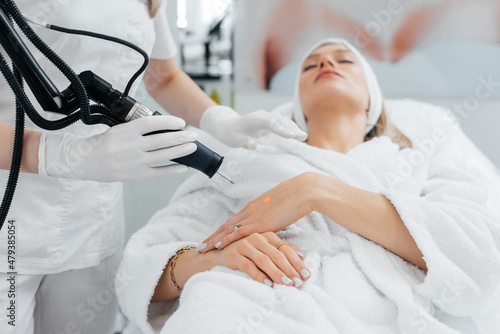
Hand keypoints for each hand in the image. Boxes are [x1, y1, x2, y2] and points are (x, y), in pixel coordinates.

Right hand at [39, 115, 198, 181]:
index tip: (180, 122)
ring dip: (181, 151)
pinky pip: (158, 172)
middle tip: (194, 135)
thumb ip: (137, 130)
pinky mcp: (135, 175)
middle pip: (162, 140)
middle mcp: (130, 146)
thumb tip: (164, 129)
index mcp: (125, 131)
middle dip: (181, 137)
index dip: (169, 122)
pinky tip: (184, 166)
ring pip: (163, 155)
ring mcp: (133, 162)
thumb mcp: (117, 130)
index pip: (151, 123)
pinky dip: (172, 169)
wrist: (83, 162)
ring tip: (192, 147)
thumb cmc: (102, 144)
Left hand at [199, 106, 306, 148]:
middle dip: (291, 128)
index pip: (269, 122)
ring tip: (303, 137)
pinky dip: (290, 128)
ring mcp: (266, 117)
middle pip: (279, 120)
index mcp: (253, 119)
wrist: (228, 126)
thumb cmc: (231, 134)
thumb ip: (244, 142)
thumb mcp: (234, 140)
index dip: (280, 128)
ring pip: (282, 121)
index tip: (290, 136)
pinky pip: (282, 123)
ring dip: (293, 128)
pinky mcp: (269, 121)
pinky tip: (299, 135)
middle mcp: (262, 115)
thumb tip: (254, 146)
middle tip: (302, 137)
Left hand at [199, 173, 320, 252]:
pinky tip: (216, 246)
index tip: (212, 238)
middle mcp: (249, 211)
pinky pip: (238, 233)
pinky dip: (225, 240)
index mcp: (254, 206)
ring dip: (213, 240)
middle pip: (225, 226)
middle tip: (200, 246)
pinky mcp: (259, 223)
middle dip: (212, 237)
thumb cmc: (296, 198)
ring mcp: (253, 216)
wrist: (303, 192)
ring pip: (227, 230)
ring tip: (201, 249)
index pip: (233, 221)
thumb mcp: (279, 207)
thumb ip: (273, 215)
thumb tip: (273, 222)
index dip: (221, 230)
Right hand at [213, 232, 309, 287]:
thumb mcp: (266, 249)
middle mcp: (257, 237)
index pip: (286, 250)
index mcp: (267, 235)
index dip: (297, 263)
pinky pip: (249, 266)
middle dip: (290, 270)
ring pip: (265, 260)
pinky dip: (259, 276)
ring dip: (277, 274)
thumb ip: (282, 250)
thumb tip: (300, 254)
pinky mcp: (234, 254)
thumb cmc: (246, 253)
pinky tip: (268, 284)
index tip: (307, 276)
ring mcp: (245, 244)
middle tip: (299, 283)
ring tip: (287, 284)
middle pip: (277, 255)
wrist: (219, 253)